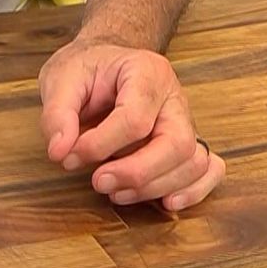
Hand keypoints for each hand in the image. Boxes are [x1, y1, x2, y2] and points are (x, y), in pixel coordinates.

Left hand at [39, 40, 224, 211]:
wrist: (102, 64)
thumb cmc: (85, 71)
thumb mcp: (60, 80)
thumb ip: (57, 115)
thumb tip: (59, 152)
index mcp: (147, 73)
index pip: (135, 119)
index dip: (100, 146)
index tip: (67, 156)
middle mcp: (174, 98)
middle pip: (176, 144)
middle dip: (136, 173)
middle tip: (97, 181)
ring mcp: (184, 122)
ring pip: (192, 163)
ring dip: (154, 188)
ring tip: (115, 192)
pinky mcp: (186, 144)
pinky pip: (209, 169)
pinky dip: (194, 190)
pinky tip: (166, 203)